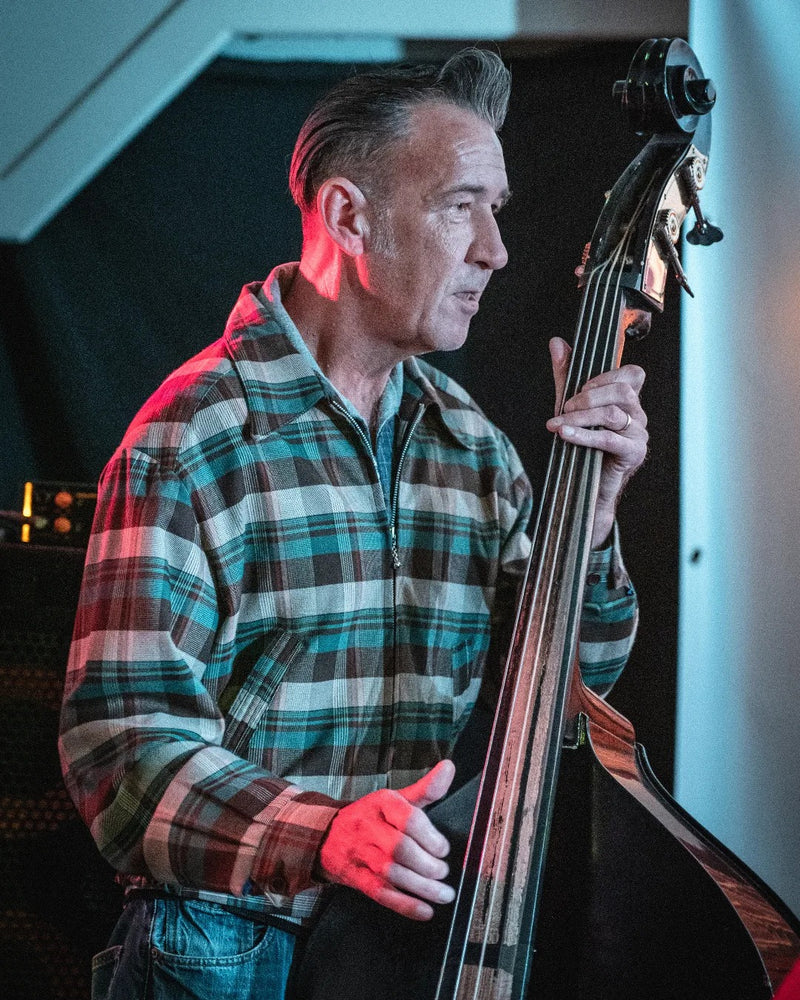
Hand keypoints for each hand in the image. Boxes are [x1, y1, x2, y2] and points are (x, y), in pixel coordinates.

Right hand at [317, 759, 456, 920]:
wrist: (325, 834)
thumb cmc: (371, 816)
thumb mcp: (395, 798)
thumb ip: (425, 788)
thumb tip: (449, 767)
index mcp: (381, 803)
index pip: (408, 818)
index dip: (430, 837)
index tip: (444, 849)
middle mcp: (368, 826)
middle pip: (400, 849)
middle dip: (427, 864)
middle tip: (444, 872)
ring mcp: (359, 853)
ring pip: (391, 873)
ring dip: (421, 887)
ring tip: (444, 894)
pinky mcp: (355, 877)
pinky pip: (380, 893)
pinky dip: (404, 905)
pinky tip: (425, 911)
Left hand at [546, 337, 647, 546]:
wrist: (586, 486)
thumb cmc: (583, 443)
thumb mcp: (571, 405)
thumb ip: (566, 374)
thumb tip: (557, 342)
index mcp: (628, 400)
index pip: (633, 374)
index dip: (606, 375)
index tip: (580, 385)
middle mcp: (638, 414)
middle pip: (622, 391)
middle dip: (589, 396)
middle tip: (565, 407)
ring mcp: (638, 434)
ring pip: (613, 414)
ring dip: (581, 416)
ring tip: (559, 423)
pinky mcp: (633, 453)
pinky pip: (609, 439)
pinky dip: (583, 435)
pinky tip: (564, 435)